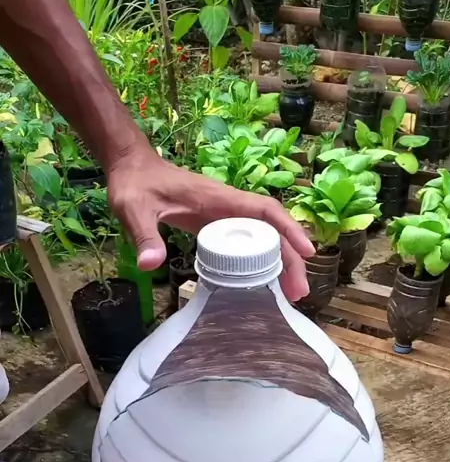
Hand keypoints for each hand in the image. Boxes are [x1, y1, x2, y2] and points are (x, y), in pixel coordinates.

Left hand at [107, 142, 313, 301]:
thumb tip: (150, 264)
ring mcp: (223, 215)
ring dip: (279, 262)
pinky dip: (261, 261)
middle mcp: (228, 206)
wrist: (131, 168)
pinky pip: (247, 242)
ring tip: (290, 293)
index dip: (289, 229)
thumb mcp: (134, 209)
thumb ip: (144, 234)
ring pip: (262, 237)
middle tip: (298, 292)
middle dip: (290, 258)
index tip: (307, 253)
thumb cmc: (135, 184)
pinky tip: (264, 282)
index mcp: (218, 198)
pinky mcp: (216, 224)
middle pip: (270, 230)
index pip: (264, 210)